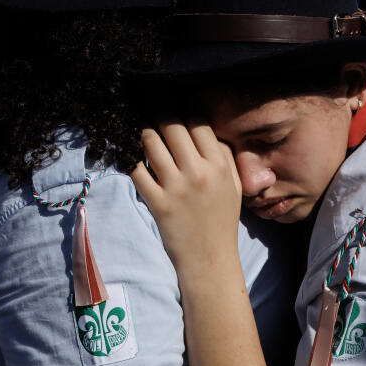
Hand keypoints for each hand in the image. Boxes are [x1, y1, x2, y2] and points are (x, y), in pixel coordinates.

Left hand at [131, 121, 242, 276]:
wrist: (210, 259)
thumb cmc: (222, 221)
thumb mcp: (234, 186)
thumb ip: (225, 157)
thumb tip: (208, 131)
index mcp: (219, 165)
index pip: (198, 123)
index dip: (185, 112)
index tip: (176, 108)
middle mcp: (197, 172)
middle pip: (172, 126)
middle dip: (159, 112)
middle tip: (150, 106)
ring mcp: (176, 187)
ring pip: (151, 143)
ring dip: (143, 133)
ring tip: (141, 130)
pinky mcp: (157, 203)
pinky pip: (137, 171)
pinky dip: (132, 161)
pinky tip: (131, 157)